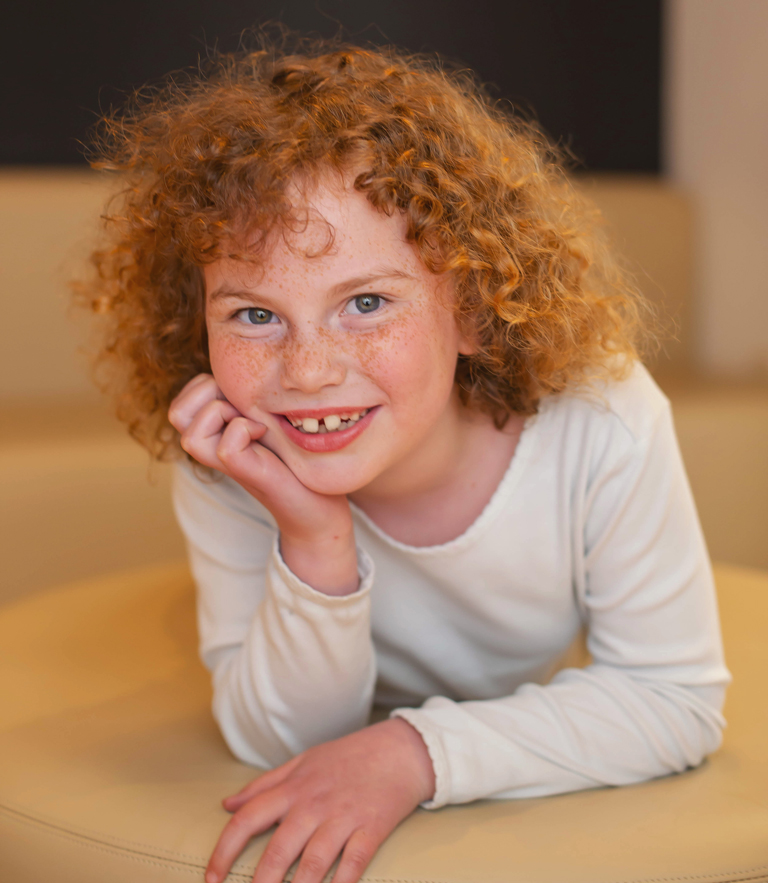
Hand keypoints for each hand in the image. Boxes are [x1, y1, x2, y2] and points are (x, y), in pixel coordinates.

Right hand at [168, 374, 357, 593]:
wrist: (321, 508)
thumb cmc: (298, 459)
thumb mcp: (268, 418)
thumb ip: (247, 399)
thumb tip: (238, 366)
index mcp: (215, 433)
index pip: (181, 403)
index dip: (205, 386)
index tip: (241, 396)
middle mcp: (214, 450)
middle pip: (177, 414)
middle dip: (208, 393)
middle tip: (243, 405)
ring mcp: (228, 465)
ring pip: (190, 435)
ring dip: (221, 413)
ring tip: (252, 420)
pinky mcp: (247, 474)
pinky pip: (226, 447)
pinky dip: (243, 430)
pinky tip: (263, 432)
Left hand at [206, 719, 435, 882]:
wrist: (400, 749)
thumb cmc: (347, 757)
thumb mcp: (302, 761)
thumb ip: (264, 784)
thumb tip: (227, 804)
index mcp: (294, 787)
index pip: (248, 818)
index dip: (224, 850)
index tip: (211, 877)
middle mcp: (314, 804)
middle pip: (279, 849)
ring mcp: (344, 817)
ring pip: (314, 862)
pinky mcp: (372, 829)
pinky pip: (353, 863)